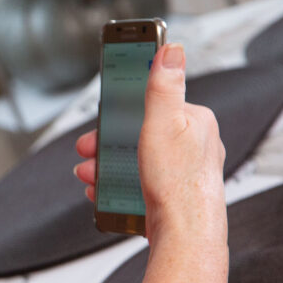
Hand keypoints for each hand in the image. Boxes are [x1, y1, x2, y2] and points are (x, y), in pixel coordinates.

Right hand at [75, 43, 226, 241]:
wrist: (185, 233)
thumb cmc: (177, 181)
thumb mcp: (163, 122)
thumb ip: (164, 84)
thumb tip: (172, 49)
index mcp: (196, 120)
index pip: (153, 104)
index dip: (121, 110)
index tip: (103, 114)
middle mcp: (195, 143)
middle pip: (141, 133)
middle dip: (108, 142)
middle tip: (87, 150)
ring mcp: (184, 170)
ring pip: (138, 159)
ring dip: (107, 164)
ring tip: (89, 174)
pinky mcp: (174, 193)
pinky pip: (141, 182)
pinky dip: (119, 184)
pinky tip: (104, 191)